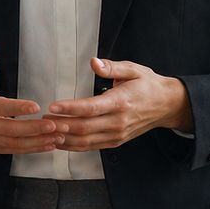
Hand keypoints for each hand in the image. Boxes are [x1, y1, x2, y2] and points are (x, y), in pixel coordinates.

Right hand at [0, 44, 66, 153]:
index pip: (0, 107)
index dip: (18, 107)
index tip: (36, 106)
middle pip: (11, 129)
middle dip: (34, 128)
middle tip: (55, 125)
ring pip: (15, 143)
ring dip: (38, 141)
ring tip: (58, 136)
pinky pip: (16, 150)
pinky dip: (33, 149)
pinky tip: (50, 144)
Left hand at [44, 59, 191, 150]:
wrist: (167, 105)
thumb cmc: (148, 85)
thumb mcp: (134, 69)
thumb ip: (112, 67)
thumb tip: (94, 62)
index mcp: (121, 101)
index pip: (91, 108)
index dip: (70, 108)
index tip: (53, 106)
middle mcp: (119, 121)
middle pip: (85, 127)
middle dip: (61, 125)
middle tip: (42, 120)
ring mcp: (117, 134)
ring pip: (86, 141)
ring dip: (64, 138)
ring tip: (46, 131)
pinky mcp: (115, 141)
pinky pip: (91, 146)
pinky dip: (73, 146)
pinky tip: (60, 141)